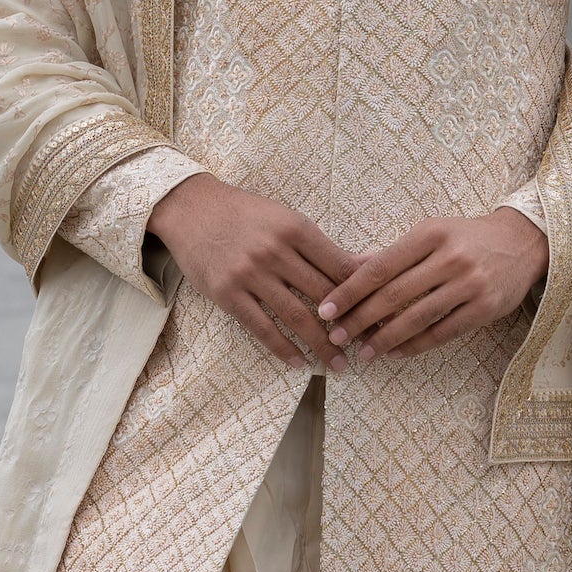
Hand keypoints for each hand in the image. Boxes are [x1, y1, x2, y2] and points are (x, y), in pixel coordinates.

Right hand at [149, 174, 354, 368]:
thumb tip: (365, 264)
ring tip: (339, 363)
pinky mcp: (227, 293)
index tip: (379, 314)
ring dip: (321, 344)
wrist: (192, 208)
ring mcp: (249, 274)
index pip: (339, 266)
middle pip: (322, 294)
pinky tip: (299, 362)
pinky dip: (283, 348)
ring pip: (295, 316)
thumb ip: (321, 245)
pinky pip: (261, 327)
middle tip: (367, 346)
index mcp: (295, 228)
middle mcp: (274, 251)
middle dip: (349, 323)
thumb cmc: (245, 213)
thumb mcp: (286, 218)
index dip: (363, 293)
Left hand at [318, 207, 549, 361]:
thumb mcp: (431, 232)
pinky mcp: (485, 308)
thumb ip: (395, 253)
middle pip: (395, 295)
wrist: (521, 242)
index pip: (380, 266)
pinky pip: (442, 332)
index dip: (350, 291)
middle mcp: (450, 257)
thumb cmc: (466, 238)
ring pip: (417, 317)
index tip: (326, 309)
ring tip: (363, 352)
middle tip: (336, 336)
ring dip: (384, 338)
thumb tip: (351, 270)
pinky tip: (395, 352)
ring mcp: (470, 284)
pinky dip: (415, 345)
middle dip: (360, 319)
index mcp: (430, 234)